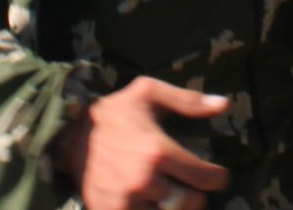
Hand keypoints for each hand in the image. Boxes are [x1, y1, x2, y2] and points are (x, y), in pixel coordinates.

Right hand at [57, 77, 230, 209]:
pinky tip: (151, 205)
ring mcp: (126, 201)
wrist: (67, 135)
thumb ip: (188, 101)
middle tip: (192, 189)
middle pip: (189, 203)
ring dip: (173, 209)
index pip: (204, 178)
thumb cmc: (113, 112)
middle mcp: (144, 180)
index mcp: (157, 150)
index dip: (217, 179)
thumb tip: (224, 104)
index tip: (218, 176)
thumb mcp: (148, 93)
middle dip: (196, 197)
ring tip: (172, 200)